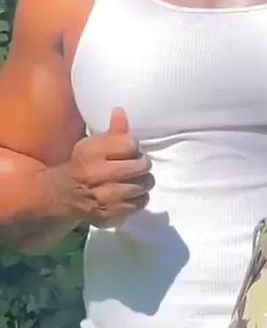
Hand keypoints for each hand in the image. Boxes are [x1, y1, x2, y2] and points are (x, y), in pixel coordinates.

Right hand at [59, 108, 153, 227]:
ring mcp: (104, 198)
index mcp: (92, 153)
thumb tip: (121, 111)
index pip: (130, 144)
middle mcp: (96, 176)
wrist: (62, 194)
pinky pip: (138, 205)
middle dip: (143, 164)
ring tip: (137, 179)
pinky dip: (139, 199)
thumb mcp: (93, 143)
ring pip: (142, 187)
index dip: (133, 146)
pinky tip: (132, 194)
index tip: (130, 149)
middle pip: (140, 166)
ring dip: (144, 182)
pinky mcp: (109, 216)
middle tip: (138, 165)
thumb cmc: (82, 163)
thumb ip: (112, 130)